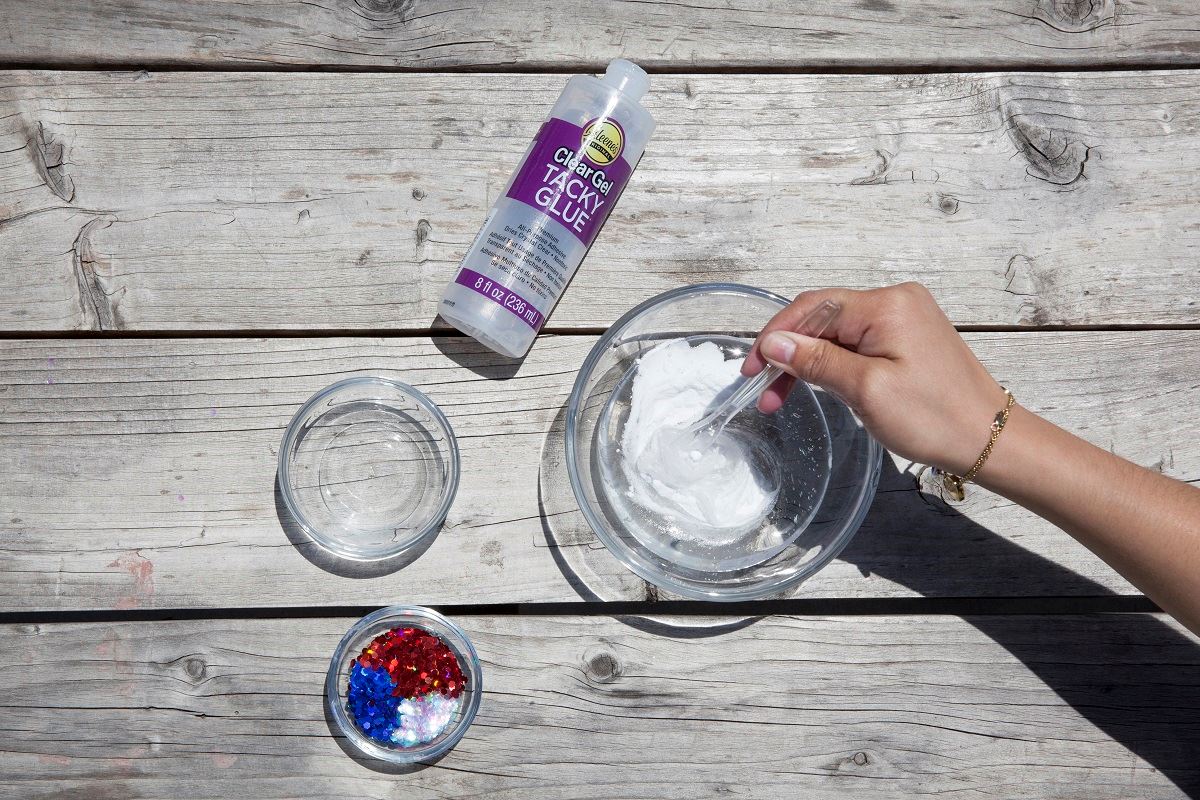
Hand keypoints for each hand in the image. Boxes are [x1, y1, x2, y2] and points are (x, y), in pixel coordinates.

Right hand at [743, 282, 1007, 473]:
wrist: (988, 438)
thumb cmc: (935, 417)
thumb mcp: (866, 390)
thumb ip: (817, 361)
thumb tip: (774, 343)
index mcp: (886, 306)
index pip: (813, 308)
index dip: (776, 335)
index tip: (752, 368)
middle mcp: (895, 301)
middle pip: (822, 317)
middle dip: (788, 351)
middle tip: (765, 389)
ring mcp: (903, 317)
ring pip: (837, 331)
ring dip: (807, 360)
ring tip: (782, 396)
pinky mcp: (907, 337)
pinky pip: (857, 341)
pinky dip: (832, 363)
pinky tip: (819, 384)